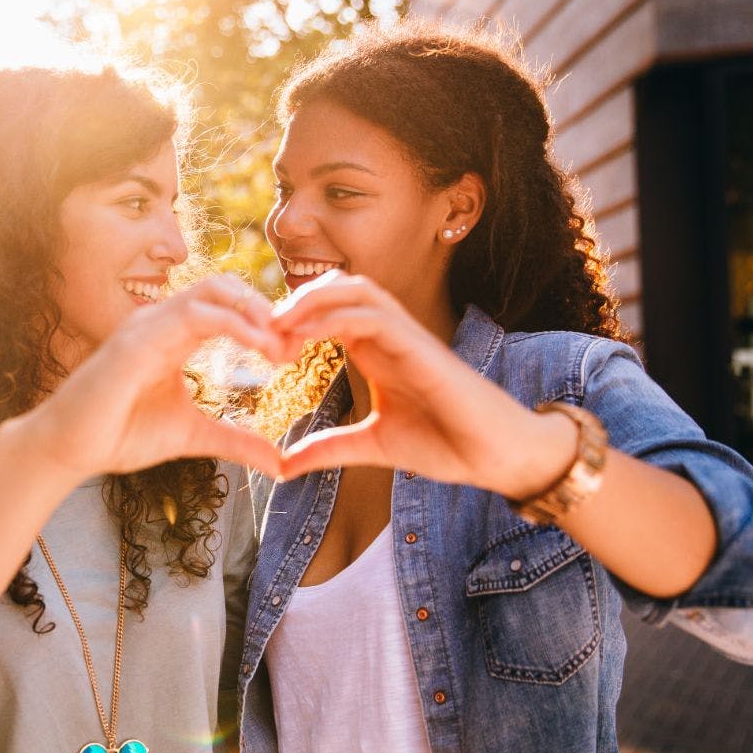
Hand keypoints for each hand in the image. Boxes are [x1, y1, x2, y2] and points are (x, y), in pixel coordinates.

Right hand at [6, 274, 289, 482]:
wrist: (70, 449)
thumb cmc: (120, 435)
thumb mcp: (194, 436)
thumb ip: (236, 441)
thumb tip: (281, 463)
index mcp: (174, 334)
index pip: (228, 305)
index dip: (264, 321)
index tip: (294, 351)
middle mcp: (162, 320)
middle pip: (225, 286)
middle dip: (266, 309)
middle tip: (295, 344)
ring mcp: (148, 324)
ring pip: (213, 291)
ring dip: (255, 312)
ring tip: (282, 346)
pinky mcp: (138, 337)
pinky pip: (195, 314)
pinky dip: (235, 325)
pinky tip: (261, 348)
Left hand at [267, 271, 575, 495]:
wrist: (492, 454)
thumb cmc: (444, 444)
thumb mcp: (372, 446)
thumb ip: (330, 448)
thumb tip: (284, 466)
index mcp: (375, 350)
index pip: (328, 310)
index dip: (290, 319)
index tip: (260, 348)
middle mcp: (389, 334)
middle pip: (338, 286)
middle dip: (296, 298)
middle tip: (260, 329)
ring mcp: (407, 336)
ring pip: (356, 288)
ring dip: (312, 299)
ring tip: (277, 324)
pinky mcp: (421, 346)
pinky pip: (374, 315)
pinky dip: (336, 317)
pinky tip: (306, 336)